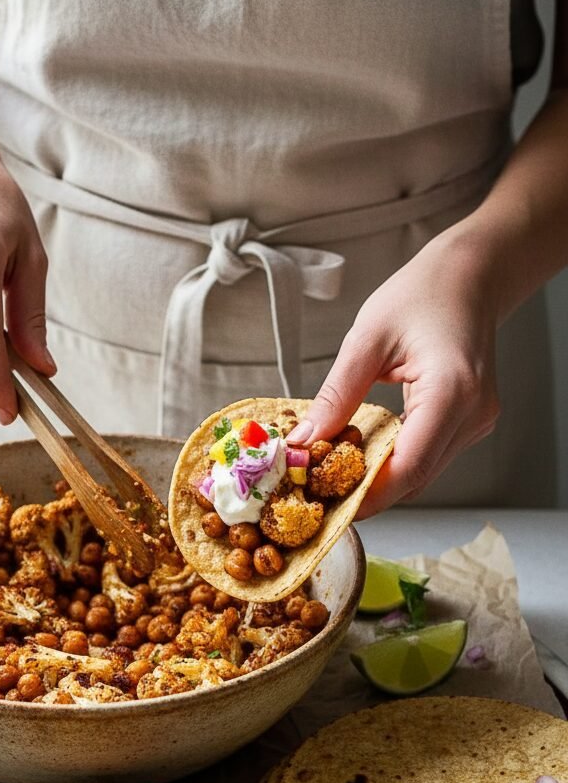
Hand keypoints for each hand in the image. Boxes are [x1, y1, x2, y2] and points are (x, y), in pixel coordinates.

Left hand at [287, 228, 500, 516]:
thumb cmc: (423, 293)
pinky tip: (364, 456)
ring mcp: (476, 421)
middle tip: (319, 494)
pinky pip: (428, 455)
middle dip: (367, 492)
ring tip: (334, 476)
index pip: (410, 466)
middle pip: (415, 477)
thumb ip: (336, 396)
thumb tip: (305, 442)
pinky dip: (395, 461)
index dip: (368, 495)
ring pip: (422, 473)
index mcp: (451, 391)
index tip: (328, 505)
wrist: (470, 276)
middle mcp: (473, 414)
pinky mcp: (470, 422)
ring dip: (380, 479)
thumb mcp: (367, 340)